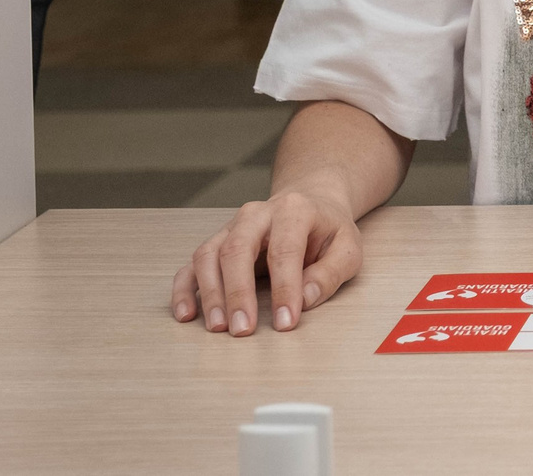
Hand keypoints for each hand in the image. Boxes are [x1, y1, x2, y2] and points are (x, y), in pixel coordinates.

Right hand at [170, 187, 360, 335]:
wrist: (310, 202)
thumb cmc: (327, 229)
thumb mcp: (347, 247)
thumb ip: (330, 272)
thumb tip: (305, 299)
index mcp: (294, 210)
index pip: (284, 251)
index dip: (285, 288)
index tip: (286, 321)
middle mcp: (256, 215)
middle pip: (237, 250)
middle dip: (238, 293)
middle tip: (243, 329)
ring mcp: (231, 228)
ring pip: (208, 256)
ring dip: (210, 294)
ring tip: (218, 326)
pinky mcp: (215, 244)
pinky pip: (191, 265)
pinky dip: (185, 289)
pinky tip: (186, 314)